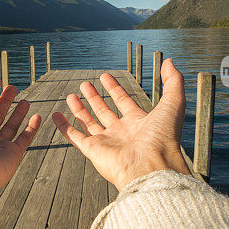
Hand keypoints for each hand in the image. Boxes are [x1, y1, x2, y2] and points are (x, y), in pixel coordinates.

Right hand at [52, 58, 188, 190]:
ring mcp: (107, 142)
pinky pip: (75, 137)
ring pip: (89, 123)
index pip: (124, 102)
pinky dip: (64, 126)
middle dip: (95, 97)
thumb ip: (173, 82)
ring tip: (71, 95)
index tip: (105, 76)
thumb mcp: (173, 103)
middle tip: (85, 84)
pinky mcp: (93, 151)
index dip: (115, 88)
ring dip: (79, 109)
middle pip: (105, 112)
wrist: (152, 166)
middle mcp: (122, 133)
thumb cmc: (164, 138)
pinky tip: (55, 115)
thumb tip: (170, 61)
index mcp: (139, 123)